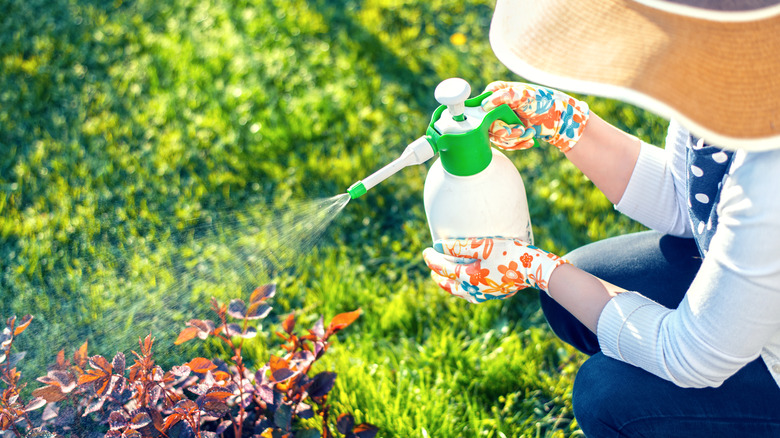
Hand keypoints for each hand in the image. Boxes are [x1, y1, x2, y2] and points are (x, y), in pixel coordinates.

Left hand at [422, 237, 567, 303]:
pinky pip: (471, 294)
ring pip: (459, 292)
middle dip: (438, 275)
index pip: (443, 269)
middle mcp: (474, 290)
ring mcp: (484, 295)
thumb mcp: (483, 246)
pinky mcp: (494, 295)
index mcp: (469, 278)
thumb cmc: (509, 253)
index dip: (432, 259)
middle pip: (448, 285)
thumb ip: (458, 246)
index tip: (426, 250)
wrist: (535, 269)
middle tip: (432, 266)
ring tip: (444, 276)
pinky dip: (463, 288)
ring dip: (449, 284)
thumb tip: (437, 245)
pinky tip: (465, 283)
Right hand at [482, 81, 589, 152]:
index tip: (504, 124)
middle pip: (487, 126)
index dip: (489, 119)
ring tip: (529, 133)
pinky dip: (518, 144)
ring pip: (496, 137)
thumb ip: (504, 96)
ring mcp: (501, 120)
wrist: (560, 117)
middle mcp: (495, 106)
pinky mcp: (508, 132)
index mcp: (496, 92)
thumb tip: (485, 104)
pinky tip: (529, 141)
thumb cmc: (543, 101)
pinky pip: (505, 144)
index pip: (481, 108)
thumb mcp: (524, 95)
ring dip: (514, 139)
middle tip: (521, 130)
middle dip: (505, 131)